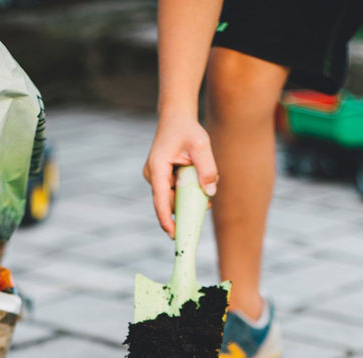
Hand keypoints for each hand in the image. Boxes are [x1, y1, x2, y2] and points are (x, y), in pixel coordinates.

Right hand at [143, 112, 217, 236]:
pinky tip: (197, 183)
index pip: (160, 200)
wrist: (176, 117)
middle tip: (205, 205)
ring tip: (203, 189)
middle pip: (168, 202)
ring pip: (173, 198)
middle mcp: (152, 175)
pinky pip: (174, 192)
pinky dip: (186, 191)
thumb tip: (210, 192)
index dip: (166, 220)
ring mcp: (155, 178)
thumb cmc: (187, 128)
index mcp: (157, 168)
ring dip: (188, 197)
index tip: (174, 235)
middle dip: (185, 207)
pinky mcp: (162, 179)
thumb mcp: (201, 144)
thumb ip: (207, 168)